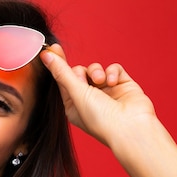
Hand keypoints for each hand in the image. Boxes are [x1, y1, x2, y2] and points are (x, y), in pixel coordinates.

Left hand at [40, 44, 156, 148]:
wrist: (131, 128)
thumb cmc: (100, 118)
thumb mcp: (76, 93)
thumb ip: (62, 72)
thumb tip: (46, 55)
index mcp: (73, 105)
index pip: (62, 80)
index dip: (57, 64)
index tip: (52, 48)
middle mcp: (88, 98)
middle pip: (78, 72)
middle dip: (82, 73)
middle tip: (87, 81)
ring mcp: (106, 91)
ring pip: (95, 69)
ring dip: (97, 72)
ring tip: (102, 81)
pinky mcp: (122, 85)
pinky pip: (113, 69)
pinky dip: (113, 73)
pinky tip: (114, 83)